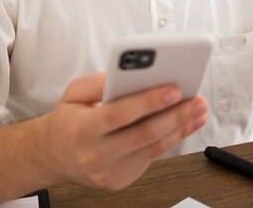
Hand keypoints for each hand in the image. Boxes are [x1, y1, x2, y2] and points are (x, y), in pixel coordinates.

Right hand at [40, 73, 206, 189]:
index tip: (173, 89)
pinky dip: (171, 140)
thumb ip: (99, 81)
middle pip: (143, 134)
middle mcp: (95, 154)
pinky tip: (184, 125)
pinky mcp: (120, 181)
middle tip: (197, 100)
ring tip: (198, 111)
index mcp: (81, 128)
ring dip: (180, 129)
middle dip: (175, 116)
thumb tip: (130, 72)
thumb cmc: (68, 119)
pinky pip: (151, 158)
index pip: (120, 114)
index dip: (148, 102)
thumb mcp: (74, 92)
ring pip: (153, 148)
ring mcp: (108, 172)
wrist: (53, 155)